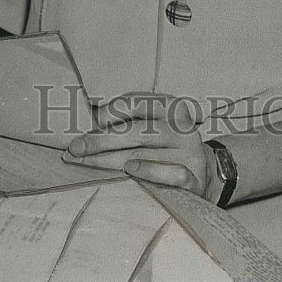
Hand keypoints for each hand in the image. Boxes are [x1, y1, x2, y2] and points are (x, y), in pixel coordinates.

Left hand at [62, 92, 220, 200]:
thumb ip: (129, 121)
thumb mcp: (155, 125)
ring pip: (146, 153)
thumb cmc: (166, 146)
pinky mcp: (194, 178)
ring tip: (87, 161)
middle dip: (102, 139)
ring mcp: (189, 153)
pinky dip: (149, 172)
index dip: (111, 111)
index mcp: (171, 107)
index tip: (89, 120)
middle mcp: (181, 127)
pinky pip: (171, 174)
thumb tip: (86, 121)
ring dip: (111, 159)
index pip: (138, 103)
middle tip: (76, 148)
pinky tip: (130, 170)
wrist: (205, 172)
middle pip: (138, 131)